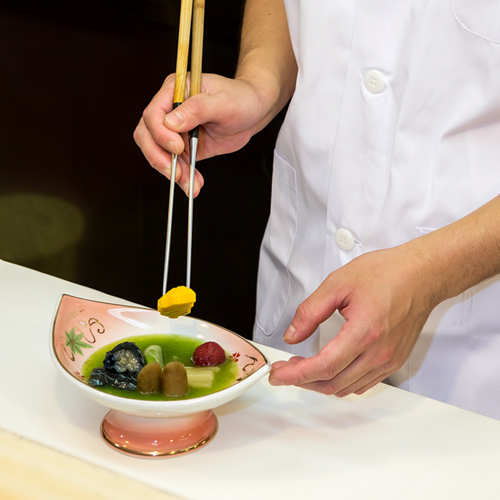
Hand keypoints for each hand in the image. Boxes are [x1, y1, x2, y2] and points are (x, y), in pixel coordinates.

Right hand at [133, 72, 271, 195]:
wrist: (253, 112)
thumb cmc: (240, 99)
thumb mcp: (223, 102)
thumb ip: (197, 109)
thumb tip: (171, 122)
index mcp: (174, 91)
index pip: (153, 114)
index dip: (161, 133)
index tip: (178, 147)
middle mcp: (170, 110)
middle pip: (147, 136)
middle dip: (159, 157)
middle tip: (176, 173)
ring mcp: (175, 130)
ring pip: (159, 154)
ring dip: (173, 172)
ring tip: (190, 185)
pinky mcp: (184, 147)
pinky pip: (176, 164)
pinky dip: (184, 177)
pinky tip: (194, 185)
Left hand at [268, 244, 438, 396]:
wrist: (422, 274)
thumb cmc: (387, 273)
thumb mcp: (338, 283)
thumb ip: (310, 312)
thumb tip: (292, 335)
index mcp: (365, 332)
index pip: (324, 367)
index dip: (296, 375)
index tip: (277, 375)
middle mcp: (379, 353)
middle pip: (333, 383)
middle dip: (302, 380)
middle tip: (285, 369)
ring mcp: (389, 360)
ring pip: (347, 387)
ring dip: (320, 382)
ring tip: (303, 367)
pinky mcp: (394, 361)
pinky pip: (363, 383)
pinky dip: (340, 382)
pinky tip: (329, 368)